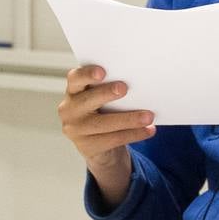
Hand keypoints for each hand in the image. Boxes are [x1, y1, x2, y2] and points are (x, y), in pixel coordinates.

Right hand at [58, 65, 154, 206]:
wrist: (99, 145)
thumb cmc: (103, 111)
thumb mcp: (102, 98)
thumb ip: (110, 88)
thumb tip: (137, 82)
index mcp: (74, 91)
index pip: (75, 78)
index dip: (86, 74)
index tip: (102, 72)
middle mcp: (69, 110)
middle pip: (87, 100)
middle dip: (106, 93)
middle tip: (124, 88)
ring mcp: (75, 130)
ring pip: (103, 124)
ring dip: (128, 119)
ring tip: (149, 116)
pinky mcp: (87, 147)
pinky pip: (113, 140)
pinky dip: (134, 134)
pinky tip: (149, 130)